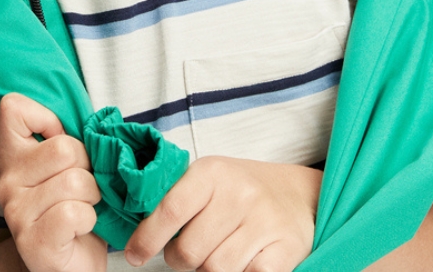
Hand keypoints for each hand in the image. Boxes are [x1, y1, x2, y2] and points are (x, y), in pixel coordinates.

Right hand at [0, 93, 106, 271]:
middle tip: (83, 184)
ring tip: (83, 205)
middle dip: (87, 165)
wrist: (75, 260)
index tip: (60, 138)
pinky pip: (74, 213)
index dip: (47, 116)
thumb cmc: (76, 201)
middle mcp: (6, 181)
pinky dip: (89, 219)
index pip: (13, 108)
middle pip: (63, 147)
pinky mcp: (32, 241)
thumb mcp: (70, 160)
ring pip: (74, 181)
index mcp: (11, 154)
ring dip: (92, 194)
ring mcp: (16, 212)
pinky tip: (80, 226)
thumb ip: (68, 132)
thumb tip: (89, 114)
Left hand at [125, 156, 321, 271]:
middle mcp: (239, 193)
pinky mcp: (286, 248)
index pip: (170, 210)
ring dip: (208, 270)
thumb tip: (137, 234)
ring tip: (214, 253)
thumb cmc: (241, 189)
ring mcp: (264, 221)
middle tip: (186, 252)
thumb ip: (177, 199)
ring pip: (215, 270)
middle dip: (180, 259)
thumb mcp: (209, 179)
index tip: (135, 254)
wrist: (297, 193)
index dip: (147, 238)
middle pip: (190, 251)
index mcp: (213, 172)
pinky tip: (242, 261)